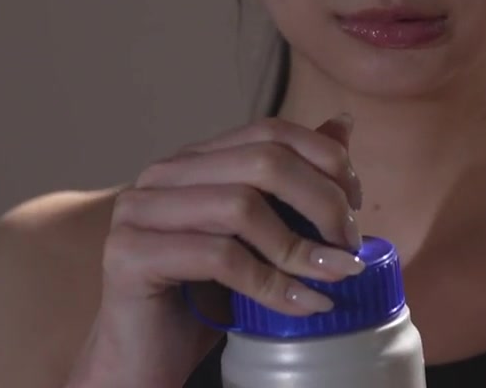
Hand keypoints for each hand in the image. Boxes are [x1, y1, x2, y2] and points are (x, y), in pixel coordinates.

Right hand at [65, 114, 363, 386]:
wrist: (147, 360)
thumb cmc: (206, 299)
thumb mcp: (261, 236)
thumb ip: (293, 185)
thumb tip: (343, 124)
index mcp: (196, 161)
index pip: (270, 131)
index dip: (324, 160)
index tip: (355, 204)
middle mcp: (163, 174)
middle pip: (263, 162)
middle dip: (322, 201)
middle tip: (350, 245)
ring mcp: (140, 210)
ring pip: (241, 205)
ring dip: (300, 246)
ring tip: (335, 276)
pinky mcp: (129, 254)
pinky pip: (218, 256)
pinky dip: (272, 283)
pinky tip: (304, 305)